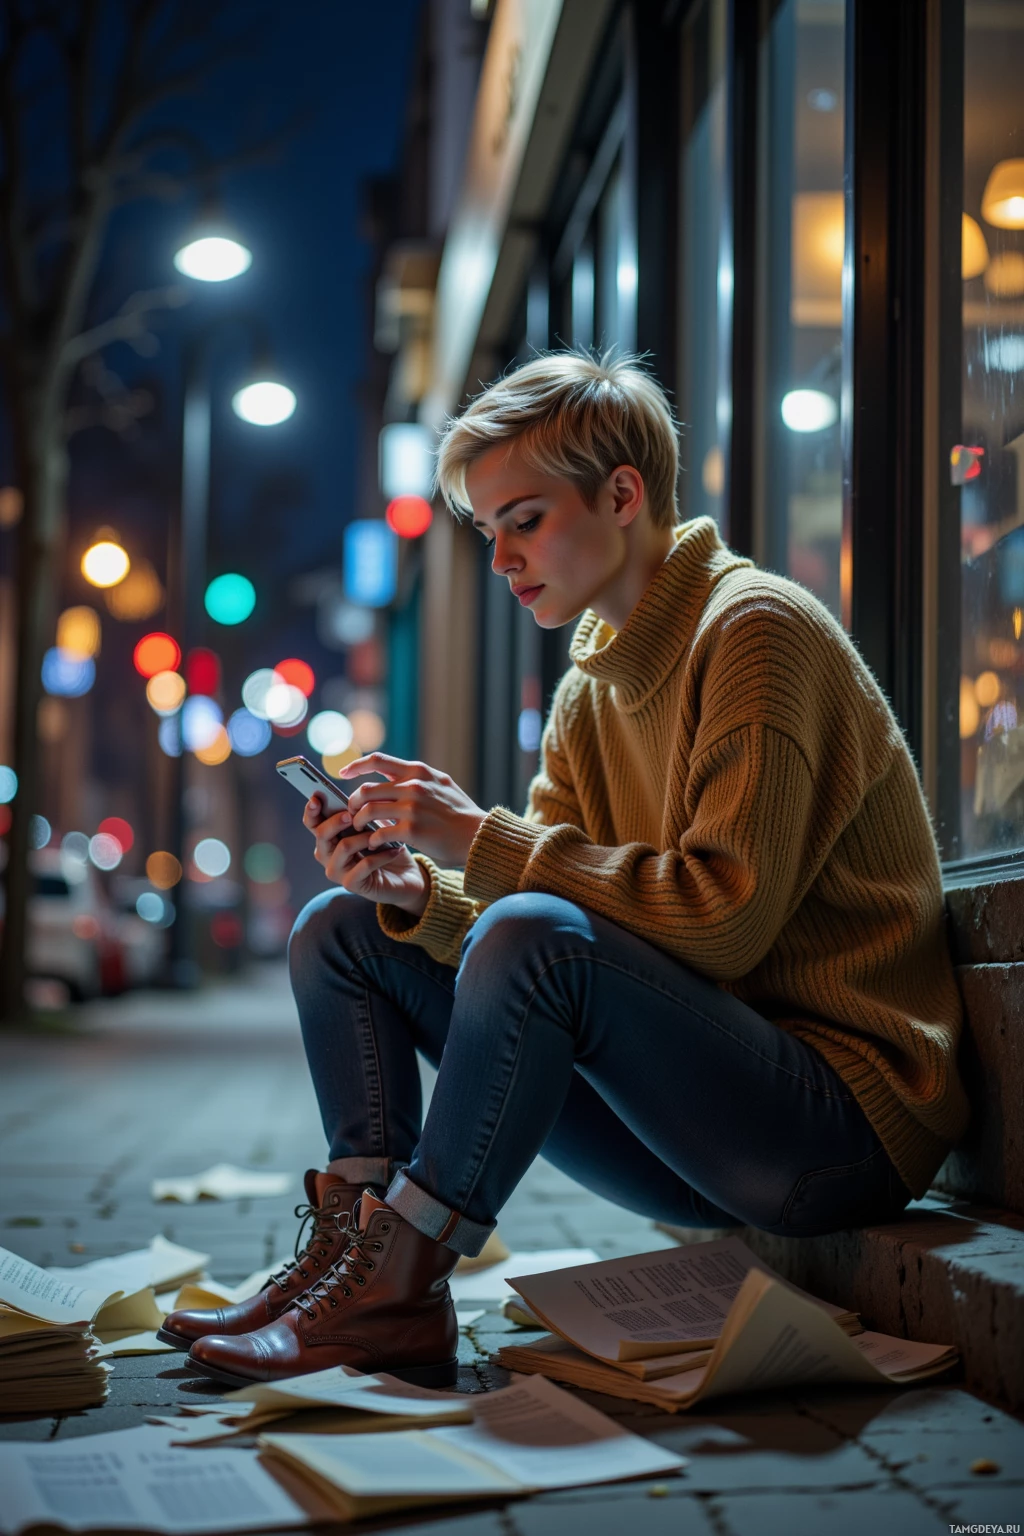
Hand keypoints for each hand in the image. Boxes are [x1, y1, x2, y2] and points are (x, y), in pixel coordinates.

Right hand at [302, 795, 428, 915]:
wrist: (405, 877)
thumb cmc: (386, 847)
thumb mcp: (375, 826)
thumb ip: (362, 815)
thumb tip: (358, 798)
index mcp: (329, 837)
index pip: (312, 823)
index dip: (311, 810)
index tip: (317, 797)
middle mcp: (327, 855)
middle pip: (321, 834)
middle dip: (336, 821)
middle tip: (351, 815)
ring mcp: (337, 871)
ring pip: (344, 847)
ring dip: (365, 837)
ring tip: (383, 834)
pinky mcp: (351, 884)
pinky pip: (364, 864)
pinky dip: (382, 855)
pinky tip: (395, 850)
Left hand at [339, 753, 486, 865]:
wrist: (478, 835)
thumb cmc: (459, 812)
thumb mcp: (440, 784)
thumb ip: (416, 777)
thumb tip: (391, 771)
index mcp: (418, 771)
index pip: (377, 760)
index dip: (355, 765)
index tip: (342, 773)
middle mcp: (413, 786)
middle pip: (366, 789)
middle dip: (353, 802)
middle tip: (351, 813)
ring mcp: (411, 808)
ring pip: (367, 811)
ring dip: (358, 822)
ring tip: (359, 830)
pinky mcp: (411, 830)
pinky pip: (379, 833)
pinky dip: (372, 839)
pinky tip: (374, 844)